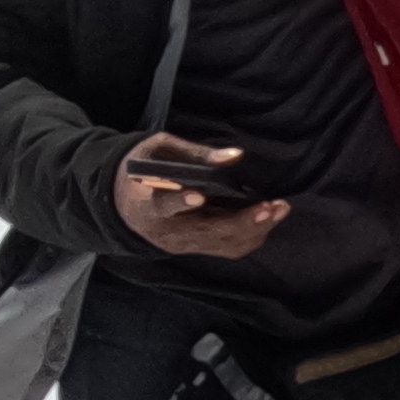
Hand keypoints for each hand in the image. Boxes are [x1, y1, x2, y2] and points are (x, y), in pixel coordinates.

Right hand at [113, 140, 286, 260]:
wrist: (121, 202)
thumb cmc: (142, 169)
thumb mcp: (158, 150)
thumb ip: (193, 153)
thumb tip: (234, 156)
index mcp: (146, 204)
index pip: (163, 205)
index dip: (180, 201)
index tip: (199, 195)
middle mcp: (165, 231)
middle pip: (205, 232)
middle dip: (241, 221)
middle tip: (271, 206)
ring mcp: (180, 244)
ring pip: (221, 244)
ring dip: (253, 229)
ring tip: (279, 209)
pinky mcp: (193, 248)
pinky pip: (225, 247)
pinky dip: (250, 235)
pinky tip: (268, 218)